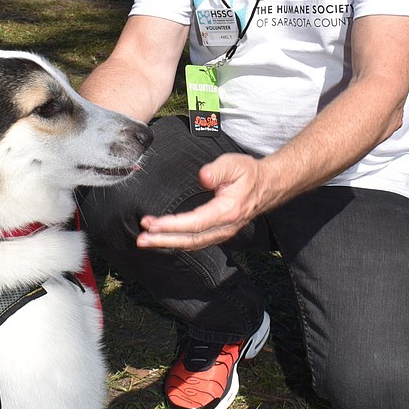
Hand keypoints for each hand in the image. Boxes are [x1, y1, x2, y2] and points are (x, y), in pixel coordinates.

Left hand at [136, 153, 265, 249]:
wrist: (267, 186)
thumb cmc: (248, 174)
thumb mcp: (235, 164)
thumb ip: (218, 170)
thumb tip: (203, 177)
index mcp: (228, 211)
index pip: (196, 223)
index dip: (173, 225)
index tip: (153, 223)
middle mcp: (225, 227)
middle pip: (190, 239)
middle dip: (164, 240)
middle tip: (142, 239)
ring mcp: (222, 233)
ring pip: (192, 244)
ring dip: (167, 243)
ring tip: (145, 240)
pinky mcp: (218, 233)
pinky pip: (195, 242)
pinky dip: (176, 242)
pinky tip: (162, 239)